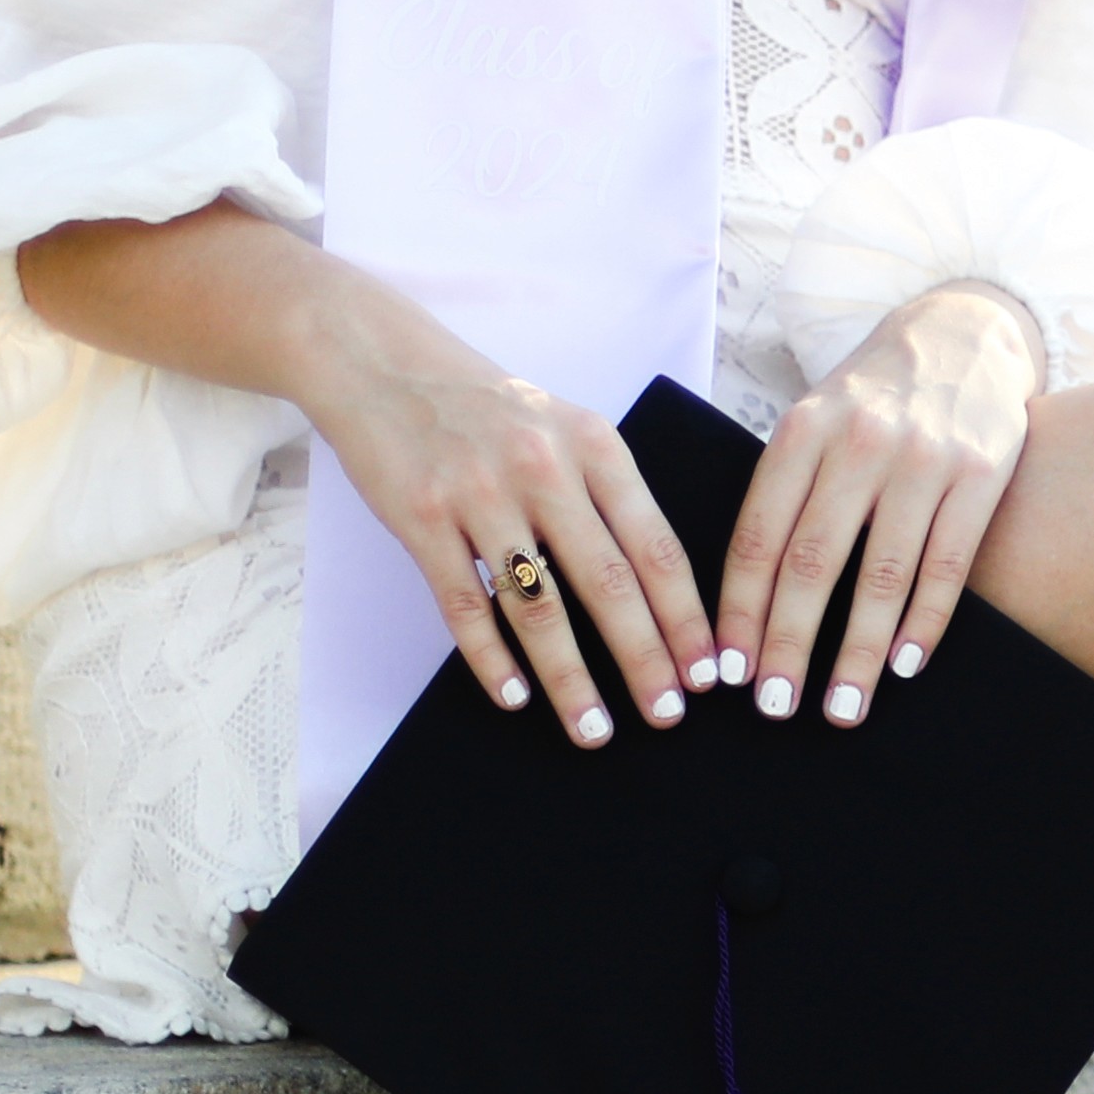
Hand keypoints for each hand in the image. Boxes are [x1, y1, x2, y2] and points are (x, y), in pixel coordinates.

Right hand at [290, 289, 715, 747]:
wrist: (385, 364)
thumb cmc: (488, 407)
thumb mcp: (566, 426)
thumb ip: (609, 492)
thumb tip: (660, 585)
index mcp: (595, 446)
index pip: (656, 546)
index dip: (686, 616)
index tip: (708, 671)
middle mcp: (544, 470)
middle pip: (609, 583)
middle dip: (645, 658)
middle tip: (669, 715)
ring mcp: (480, 495)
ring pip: (538, 606)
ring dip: (570, 677)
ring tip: (593, 729)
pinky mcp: (422, 518)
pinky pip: (465, 605)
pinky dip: (492, 660)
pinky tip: (515, 699)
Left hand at [718, 282, 1047, 723]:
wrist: (961, 334)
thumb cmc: (873, 398)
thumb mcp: (815, 422)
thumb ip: (785, 492)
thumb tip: (745, 602)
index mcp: (802, 431)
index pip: (759, 537)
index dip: (740, 611)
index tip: (729, 673)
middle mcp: (860, 442)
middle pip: (812, 563)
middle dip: (789, 645)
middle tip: (774, 709)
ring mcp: (924, 457)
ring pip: (882, 574)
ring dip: (860, 653)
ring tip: (844, 707)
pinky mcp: (982, 473)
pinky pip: (947, 564)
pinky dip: (924, 621)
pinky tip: (905, 665)